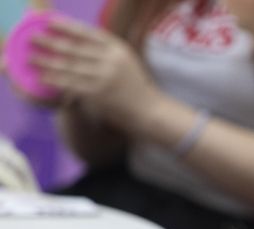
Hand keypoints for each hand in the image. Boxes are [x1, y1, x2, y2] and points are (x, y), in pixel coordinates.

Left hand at [29, 19, 158, 124]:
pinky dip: (55, 80)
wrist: (150, 109)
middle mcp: (111, 60)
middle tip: (33, 38)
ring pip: (70, 67)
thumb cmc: (135, 85)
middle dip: (51, 42)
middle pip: (75, 48)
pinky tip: (43, 77)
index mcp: (118, 48)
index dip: (66, 27)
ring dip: (47, 62)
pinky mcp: (99, 93)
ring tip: (31, 58)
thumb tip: (78, 40)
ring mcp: (105, 76)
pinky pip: (71, 84)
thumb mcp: (126, 61)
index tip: (49, 23)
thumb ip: (106, 51)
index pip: (88, 33)